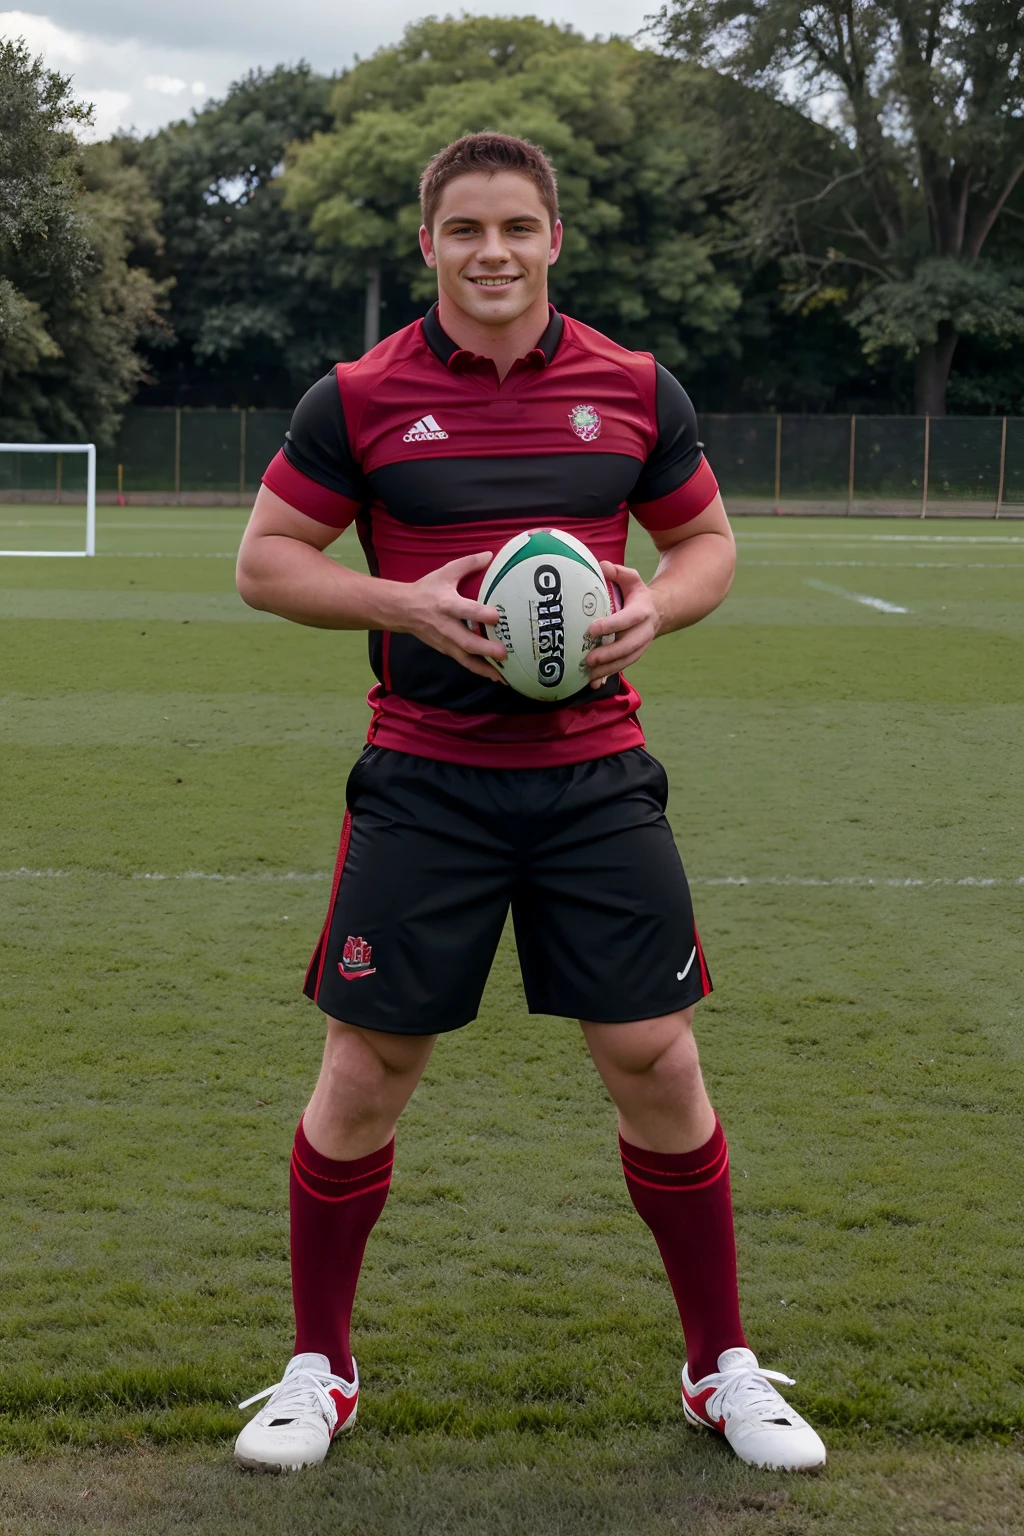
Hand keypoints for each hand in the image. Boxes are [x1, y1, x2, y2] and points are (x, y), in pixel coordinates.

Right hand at [401, 551, 506, 682]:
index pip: (465, 610)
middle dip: (485, 649)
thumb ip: (468, 564)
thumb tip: (490, 555)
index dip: (480, 614)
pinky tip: (496, 676)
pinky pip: (464, 663)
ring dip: (485, 668)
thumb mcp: (445, 572)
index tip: (497, 616)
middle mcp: (446, 626)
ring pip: (465, 658)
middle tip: (504, 653)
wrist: (402, 610)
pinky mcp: (446, 650)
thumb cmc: (427, 589)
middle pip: (466, 641)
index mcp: (446, 604)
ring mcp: (445, 641)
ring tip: (504, 675)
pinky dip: (480, 671)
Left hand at [586, 562, 660, 686]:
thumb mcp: (631, 579)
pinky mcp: (633, 655)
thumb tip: (601, 566)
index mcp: (642, 611)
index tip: (592, 629)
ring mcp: (640, 646)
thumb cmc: (636, 594)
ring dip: (607, 669)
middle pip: (628, 646)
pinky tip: (592, 683)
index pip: (628, 619)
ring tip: (588, 673)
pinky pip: (621, 667)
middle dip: (609, 654)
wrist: (658, 613)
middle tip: (589, 658)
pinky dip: (607, 676)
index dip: (611, 625)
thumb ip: (617, 572)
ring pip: (625, 661)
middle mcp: (644, 631)